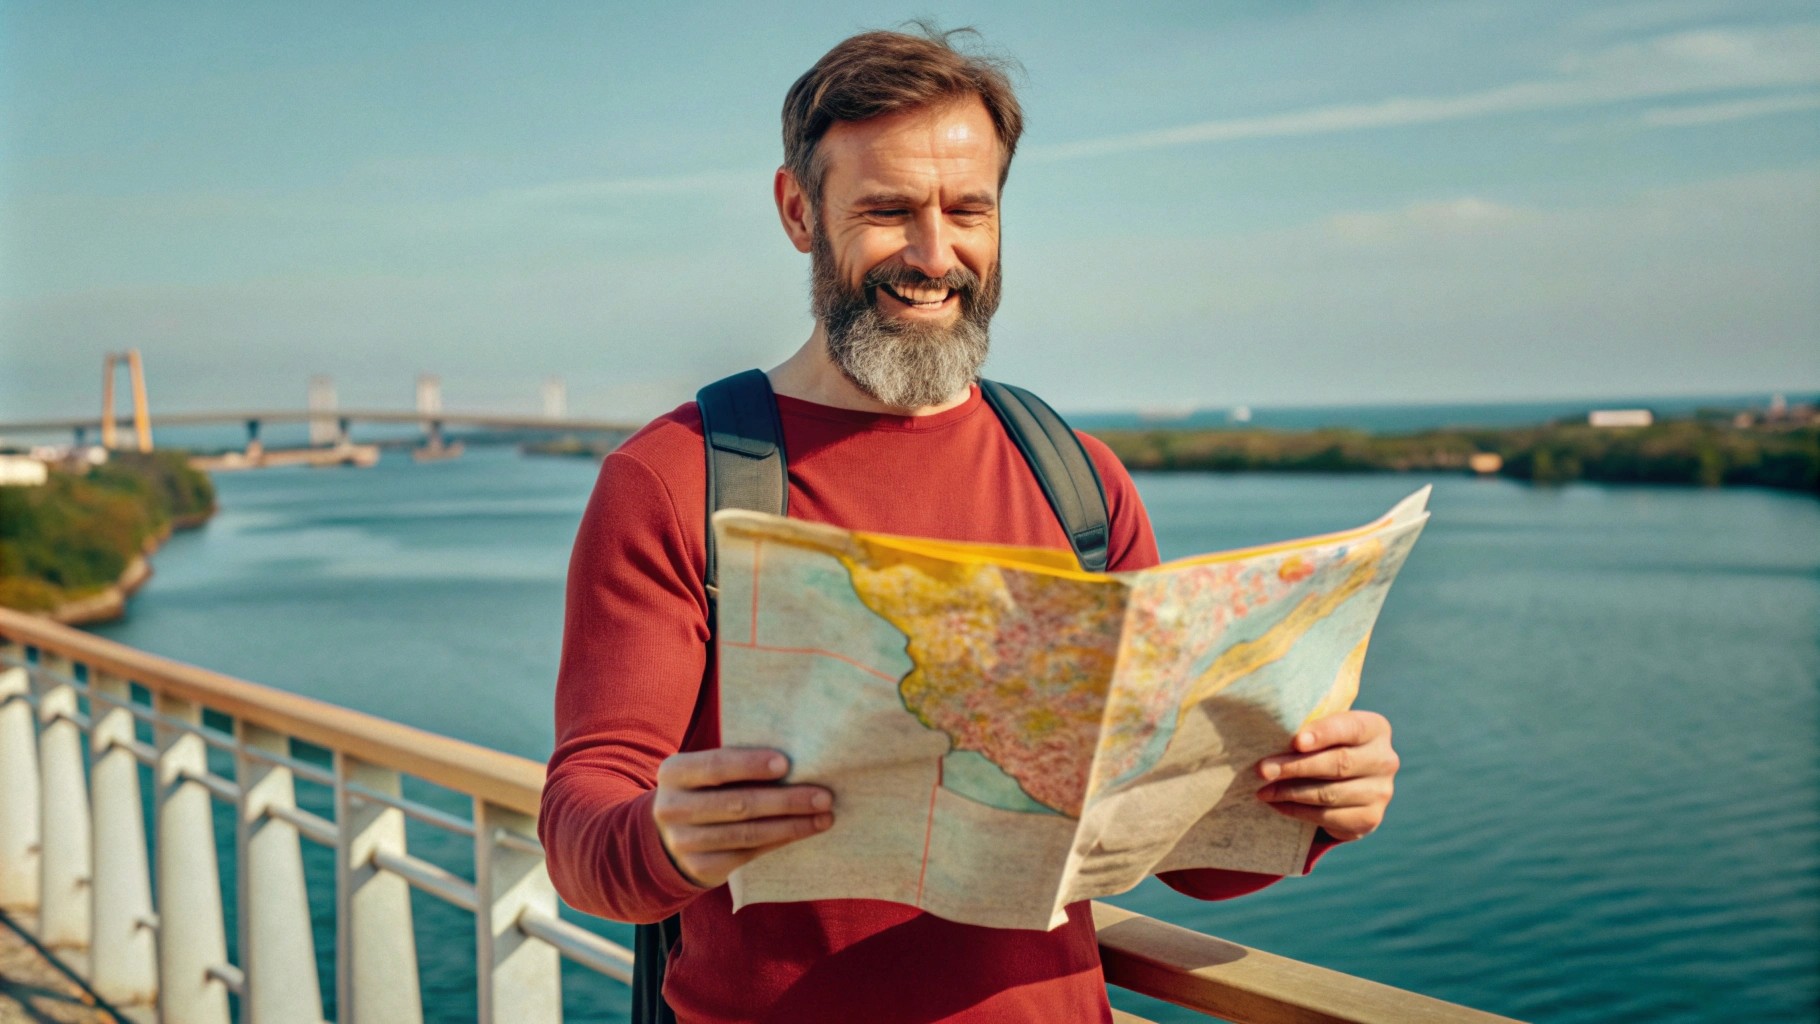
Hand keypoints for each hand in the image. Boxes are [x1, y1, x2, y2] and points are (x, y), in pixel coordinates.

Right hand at [651, 747, 833, 888]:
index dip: (751, 765)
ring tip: (824, 817)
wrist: (670, 836)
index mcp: (674, 772)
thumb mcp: (707, 772)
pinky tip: (803, 831)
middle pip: (738, 804)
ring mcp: (683, 842)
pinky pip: (748, 854)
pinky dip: (780, 841)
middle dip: (786, 800)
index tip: (786, 764)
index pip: (716, 766)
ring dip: (791, 825)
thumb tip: (796, 762)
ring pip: (747, 833)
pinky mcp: (700, 867)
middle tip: (824, 797)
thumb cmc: (705, 790)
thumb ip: (737, 763)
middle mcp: (672, 808)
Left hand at [1253, 710, 1398, 841]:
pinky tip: (1277, 805)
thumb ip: (1306, 729)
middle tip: (1263, 770)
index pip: (1350, 728)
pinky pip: (1328, 817)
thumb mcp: (1322, 731)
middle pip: (1338, 764)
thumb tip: (1268, 736)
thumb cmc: (1325, 746)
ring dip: (1291, 793)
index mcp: (1375, 729)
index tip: (1296, 741)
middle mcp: (1385, 760)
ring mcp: (1380, 792)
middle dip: (1296, 767)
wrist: (1348, 783)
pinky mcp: (1369, 819)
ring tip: (1264, 790)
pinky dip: (1298, 811)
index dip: (1323, 734)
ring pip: (1330, 794)